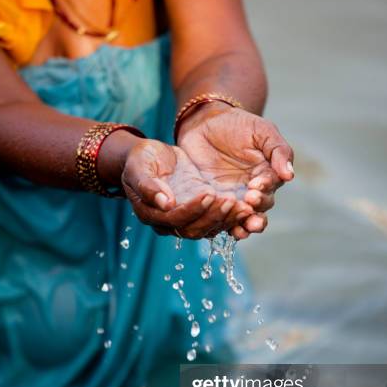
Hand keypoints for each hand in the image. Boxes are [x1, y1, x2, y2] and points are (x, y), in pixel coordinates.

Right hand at [121, 139, 253, 238]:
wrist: (148, 157)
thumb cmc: (140, 160)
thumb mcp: (139, 167)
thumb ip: (148, 185)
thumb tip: (165, 204)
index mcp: (151, 215)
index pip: (175, 219)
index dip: (192, 209)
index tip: (208, 193)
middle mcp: (168, 223)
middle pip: (194, 229)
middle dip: (214, 216)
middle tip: (232, 201)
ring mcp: (186, 218)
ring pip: (208, 228)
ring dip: (226, 219)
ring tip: (244, 206)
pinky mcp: (199, 211)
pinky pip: (216, 220)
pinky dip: (231, 216)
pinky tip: (246, 206)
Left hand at [177, 103, 293, 238]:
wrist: (204, 124)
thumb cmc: (236, 125)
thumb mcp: (262, 131)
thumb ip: (278, 150)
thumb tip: (290, 175)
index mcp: (267, 174)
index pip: (271, 187)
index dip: (265, 189)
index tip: (257, 186)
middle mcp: (253, 191)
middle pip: (261, 207)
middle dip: (257, 208)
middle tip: (249, 200)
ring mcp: (234, 200)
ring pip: (245, 219)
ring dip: (246, 225)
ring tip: (244, 227)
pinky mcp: (216, 204)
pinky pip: (224, 220)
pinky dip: (227, 228)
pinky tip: (228, 231)